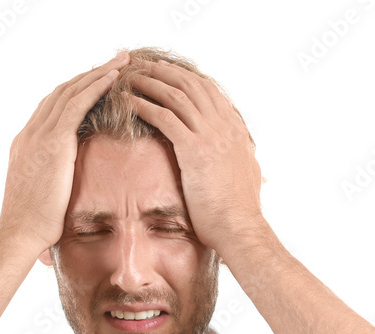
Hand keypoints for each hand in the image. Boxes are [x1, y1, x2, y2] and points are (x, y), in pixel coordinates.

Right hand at [0, 51, 130, 253]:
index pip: (52, 107)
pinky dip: (96, 86)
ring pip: (71, 91)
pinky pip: (77, 104)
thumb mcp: (42, 196)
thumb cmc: (34, 227)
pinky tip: (114, 77)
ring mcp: (39, 135)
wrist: (20, 234)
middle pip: (61, 92)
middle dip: (89, 75)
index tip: (96, 82)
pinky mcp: (53, 142)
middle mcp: (30, 133)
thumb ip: (53, 182)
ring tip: (122, 61)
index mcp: (26, 144)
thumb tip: (67, 190)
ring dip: (98, 73)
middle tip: (115, 61)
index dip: (75, 91)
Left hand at [124, 61, 265, 254]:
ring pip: (176, 96)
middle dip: (164, 71)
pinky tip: (127, 102)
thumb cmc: (239, 211)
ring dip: (150, 83)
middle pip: (191, 85)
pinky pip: (165, 118)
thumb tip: (243, 156)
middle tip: (143, 65)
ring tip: (129, 77)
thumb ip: (241, 159)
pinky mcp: (195, 150)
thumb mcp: (246, 175)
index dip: (185, 77)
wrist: (240, 228)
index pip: (208, 91)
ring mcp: (210, 136)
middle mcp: (224, 127)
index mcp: (235, 131)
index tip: (167, 70)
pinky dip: (144, 106)